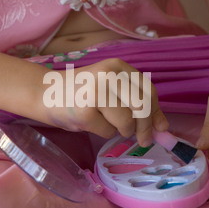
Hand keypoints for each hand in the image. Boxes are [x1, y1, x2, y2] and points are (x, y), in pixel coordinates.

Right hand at [41, 58, 168, 146]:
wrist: (44, 93)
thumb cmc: (81, 93)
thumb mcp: (112, 91)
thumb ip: (137, 105)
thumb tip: (164, 128)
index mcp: (118, 67)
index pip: (148, 92)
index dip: (156, 113)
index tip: (159, 129)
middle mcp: (109, 75)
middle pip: (142, 108)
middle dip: (144, 129)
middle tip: (142, 140)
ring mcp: (96, 91)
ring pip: (127, 122)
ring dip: (122, 131)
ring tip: (107, 123)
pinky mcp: (85, 110)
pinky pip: (108, 132)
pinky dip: (103, 132)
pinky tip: (90, 122)